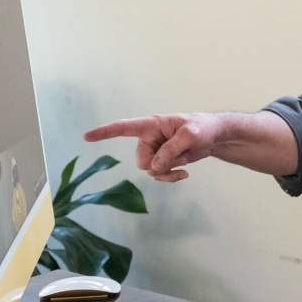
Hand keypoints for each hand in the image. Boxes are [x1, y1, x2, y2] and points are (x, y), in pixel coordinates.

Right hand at [82, 113, 223, 181]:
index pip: (123, 128)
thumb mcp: (191, 135)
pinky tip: (184, 172)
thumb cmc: (203, 128)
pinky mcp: (163, 161)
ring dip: (167, 171)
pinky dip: (170, 176)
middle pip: (141, 160)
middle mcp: (149, 139)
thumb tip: (155, 166)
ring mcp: (155, 151)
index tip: (86, 136)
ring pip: (149, 170)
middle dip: (159, 163)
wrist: (214, 137)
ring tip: (184, 160)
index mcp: (151, 125)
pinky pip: (158, 175)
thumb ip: (172, 149)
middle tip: (179, 155)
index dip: (104, 132)